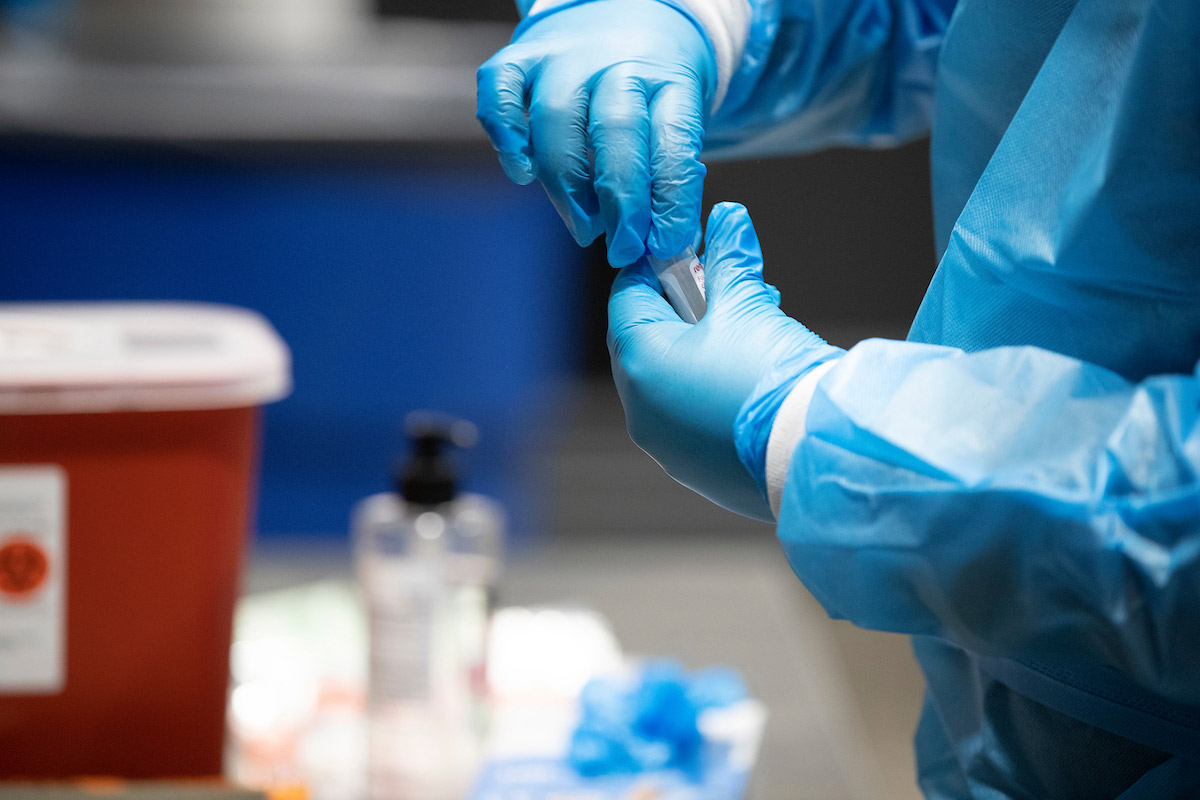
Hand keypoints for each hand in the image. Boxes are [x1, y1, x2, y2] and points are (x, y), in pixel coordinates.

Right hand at [476, 0, 713, 266]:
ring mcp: (566, 57)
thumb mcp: (678, 119)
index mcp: (669, 80)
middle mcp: (617, 62)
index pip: (673, 142)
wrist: (627, 13)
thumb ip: (670, 177)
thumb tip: (664, 248)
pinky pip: (500, 88)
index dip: (670, 201)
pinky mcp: (523, 56)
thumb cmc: (652, 89)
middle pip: (615, 131)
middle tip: (621, 247)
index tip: (664, 246)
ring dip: (567, 185)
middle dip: (620, 202)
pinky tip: (521, 173)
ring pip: (556, 120)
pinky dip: (505, 133)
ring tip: (583, 227)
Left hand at [608, 202, 841, 518]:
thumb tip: (727, 219)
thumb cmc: (773, 378)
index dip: (656, 266)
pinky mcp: (698, 468)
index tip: (687, 250)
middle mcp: (642, 412)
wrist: (817, 453)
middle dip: (687, 305)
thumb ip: (729, 258)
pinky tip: (753, 371)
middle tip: (725, 286)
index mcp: (640, 366)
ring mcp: (668, 446)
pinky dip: (712, 385)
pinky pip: (692, 414)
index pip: (627, 297)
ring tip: (752, 324)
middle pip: (649, 339)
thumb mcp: (748, 304)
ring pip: (672, 379)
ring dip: (704, 345)